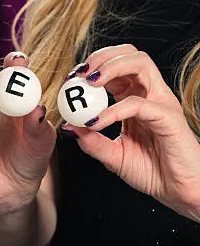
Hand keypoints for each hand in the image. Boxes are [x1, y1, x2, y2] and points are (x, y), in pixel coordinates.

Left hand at [63, 44, 199, 220]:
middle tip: (78, 74)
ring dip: (111, 67)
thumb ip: (91, 141)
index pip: (116, 67)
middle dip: (101, 57)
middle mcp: (150, 95)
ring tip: (89, 83)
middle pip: (130, 54)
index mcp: (135, 99)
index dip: (91, 67)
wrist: (178, 191)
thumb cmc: (151, 172)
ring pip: (140, 64)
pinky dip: (112, 110)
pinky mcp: (168, 117)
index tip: (69, 79)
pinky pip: (138, 104)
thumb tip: (68, 126)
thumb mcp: (112, 156)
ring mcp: (161, 103)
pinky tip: (95, 122)